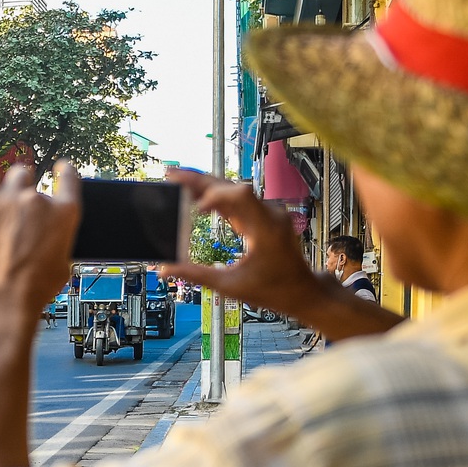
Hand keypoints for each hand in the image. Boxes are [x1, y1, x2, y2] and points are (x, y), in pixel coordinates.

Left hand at [0, 162, 79, 322]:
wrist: (7, 297)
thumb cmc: (35, 287)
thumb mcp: (63, 262)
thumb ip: (59, 237)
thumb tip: (52, 236)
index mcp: (65, 213)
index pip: (70, 177)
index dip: (65, 171)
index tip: (62, 169)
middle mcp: (39, 200)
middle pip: (34, 178)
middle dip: (29, 190)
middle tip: (24, 210)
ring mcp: (12, 200)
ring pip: (14, 175)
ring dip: (11, 186)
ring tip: (6, 203)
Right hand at [158, 169, 324, 316]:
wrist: (302, 291)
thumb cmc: (272, 290)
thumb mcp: (230, 286)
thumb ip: (196, 275)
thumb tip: (165, 270)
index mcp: (266, 230)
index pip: (240, 196)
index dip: (215, 195)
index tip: (195, 208)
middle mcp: (271, 215)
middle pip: (233, 187)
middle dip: (201, 180)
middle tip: (172, 175)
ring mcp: (270, 213)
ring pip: (235, 190)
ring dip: (207, 186)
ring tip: (179, 183)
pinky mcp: (266, 215)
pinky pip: (240, 199)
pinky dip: (218, 196)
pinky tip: (200, 197)